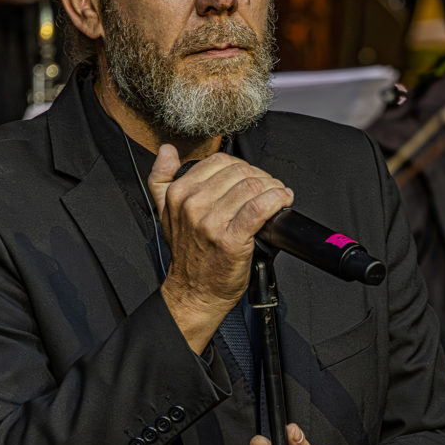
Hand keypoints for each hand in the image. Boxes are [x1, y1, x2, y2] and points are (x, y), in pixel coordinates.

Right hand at [148, 145, 292, 352]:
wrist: (194, 292)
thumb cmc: (188, 255)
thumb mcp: (165, 212)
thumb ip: (162, 178)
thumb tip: (166, 151)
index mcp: (178, 194)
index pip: (219, 162)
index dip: (243, 167)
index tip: (252, 178)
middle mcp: (193, 205)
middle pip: (240, 172)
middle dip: (261, 177)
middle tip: (269, 189)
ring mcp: (211, 222)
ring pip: (252, 187)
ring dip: (273, 188)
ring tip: (277, 196)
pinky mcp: (231, 239)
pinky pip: (259, 208)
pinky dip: (276, 200)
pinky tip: (282, 201)